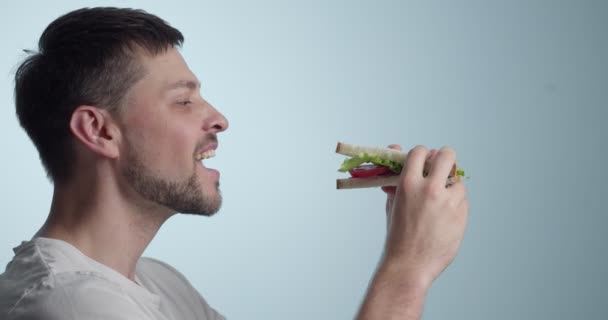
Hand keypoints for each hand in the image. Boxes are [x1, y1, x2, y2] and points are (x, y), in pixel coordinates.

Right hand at [381, 145, 468, 289]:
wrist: (409, 264)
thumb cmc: (397, 234)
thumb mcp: (392, 204)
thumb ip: (396, 179)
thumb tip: (395, 152)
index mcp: (408, 184)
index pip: (420, 151)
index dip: (422, 155)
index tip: (423, 162)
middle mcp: (430, 189)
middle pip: (447, 155)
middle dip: (444, 158)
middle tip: (441, 167)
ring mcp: (448, 202)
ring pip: (457, 180)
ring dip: (450, 186)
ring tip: (439, 202)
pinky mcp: (462, 215)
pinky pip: (462, 200)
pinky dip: (455, 203)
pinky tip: (444, 217)